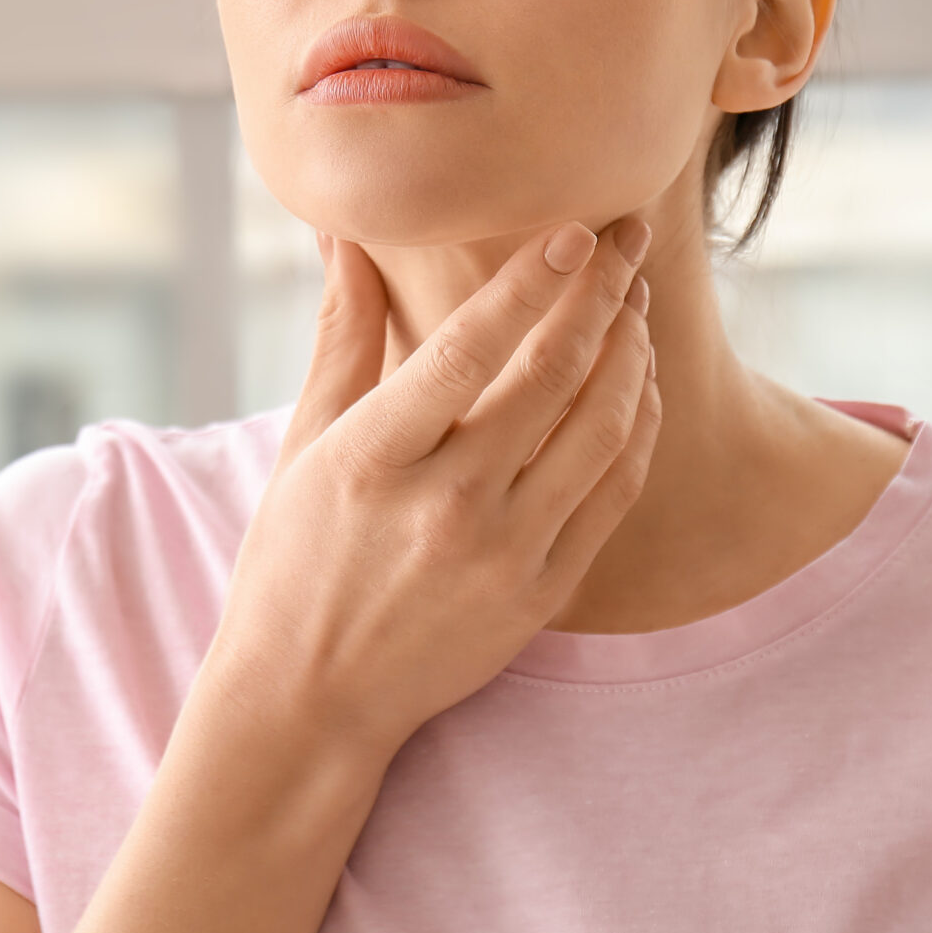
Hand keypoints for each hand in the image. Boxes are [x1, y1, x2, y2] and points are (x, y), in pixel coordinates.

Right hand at [204, 217, 661, 759]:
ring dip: (631, 355)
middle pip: (552, 378)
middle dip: (602, 296)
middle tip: (627, 241)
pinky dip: (638, 428)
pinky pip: (614, 493)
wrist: (309, 702)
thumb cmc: (294, 561)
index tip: (576, 230)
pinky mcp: (540, 596)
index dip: (532, 283)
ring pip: (602, 431)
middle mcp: (444, 506)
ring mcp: (502, 555)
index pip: (468, 349)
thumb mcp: (302, 445)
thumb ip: (340, 337)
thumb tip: (345, 236)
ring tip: (635, 304)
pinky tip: (637, 384)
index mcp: (374, 458)